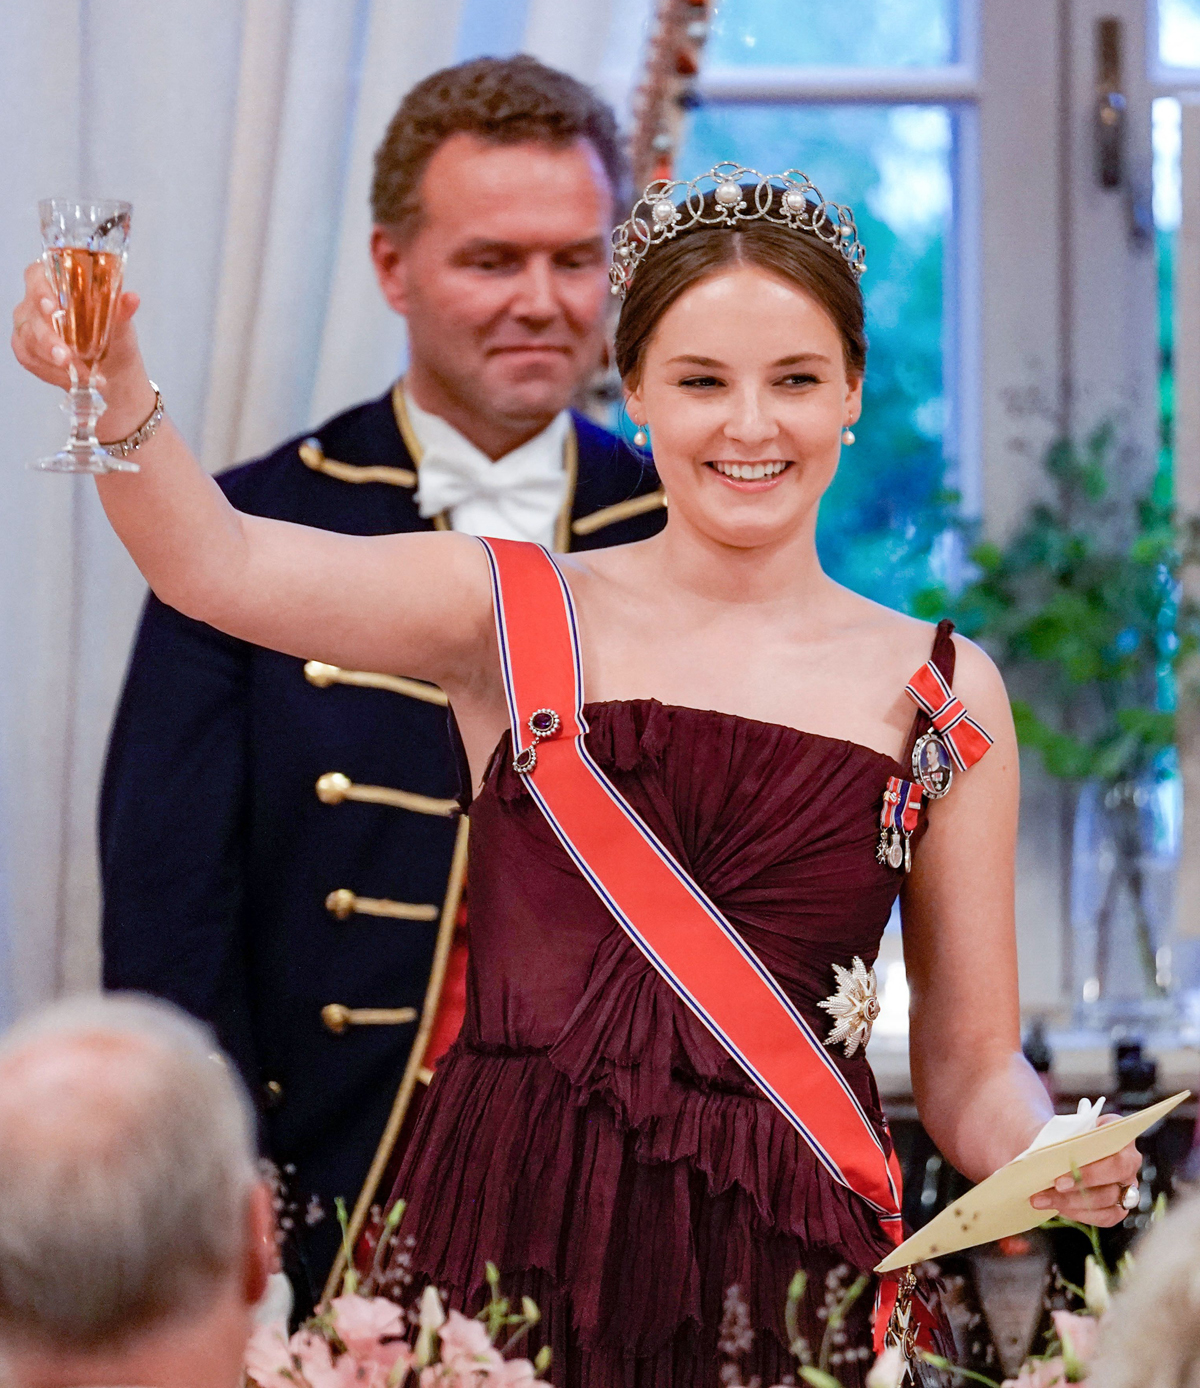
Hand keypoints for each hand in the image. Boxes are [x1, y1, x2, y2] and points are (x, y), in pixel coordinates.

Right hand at [11, 259, 142, 392]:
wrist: (114, 369)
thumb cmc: (112, 336)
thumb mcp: (120, 323)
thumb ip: (121, 309)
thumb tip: (132, 298)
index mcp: (55, 283)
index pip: (37, 276)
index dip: (40, 289)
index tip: (53, 306)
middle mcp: (35, 302)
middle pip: (31, 313)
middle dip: (48, 338)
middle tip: (65, 356)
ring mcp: (28, 326)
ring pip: (30, 340)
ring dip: (55, 361)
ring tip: (82, 374)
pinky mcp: (26, 349)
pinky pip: (32, 360)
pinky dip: (54, 373)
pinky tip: (72, 379)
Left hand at [1029, 1115, 1142, 1226]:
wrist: (1053, 1152)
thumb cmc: (1056, 1138)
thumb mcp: (1055, 1133)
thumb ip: (1058, 1141)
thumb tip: (1044, 1158)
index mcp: (1115, 1130)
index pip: (1114, 1137)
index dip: (1096, 1145)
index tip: (1068, 1159)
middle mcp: (1129, 1158)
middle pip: (1116, 1170)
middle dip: (1085, 1179)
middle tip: (1056, 1184)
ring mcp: (1127, 1185)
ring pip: (1108, 1197)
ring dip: (1073, 1201)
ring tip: (1043, 1199)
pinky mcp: (1119, 1207)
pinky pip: (1105, 1216)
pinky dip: (1079, 1214)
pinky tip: (1057, 1209)